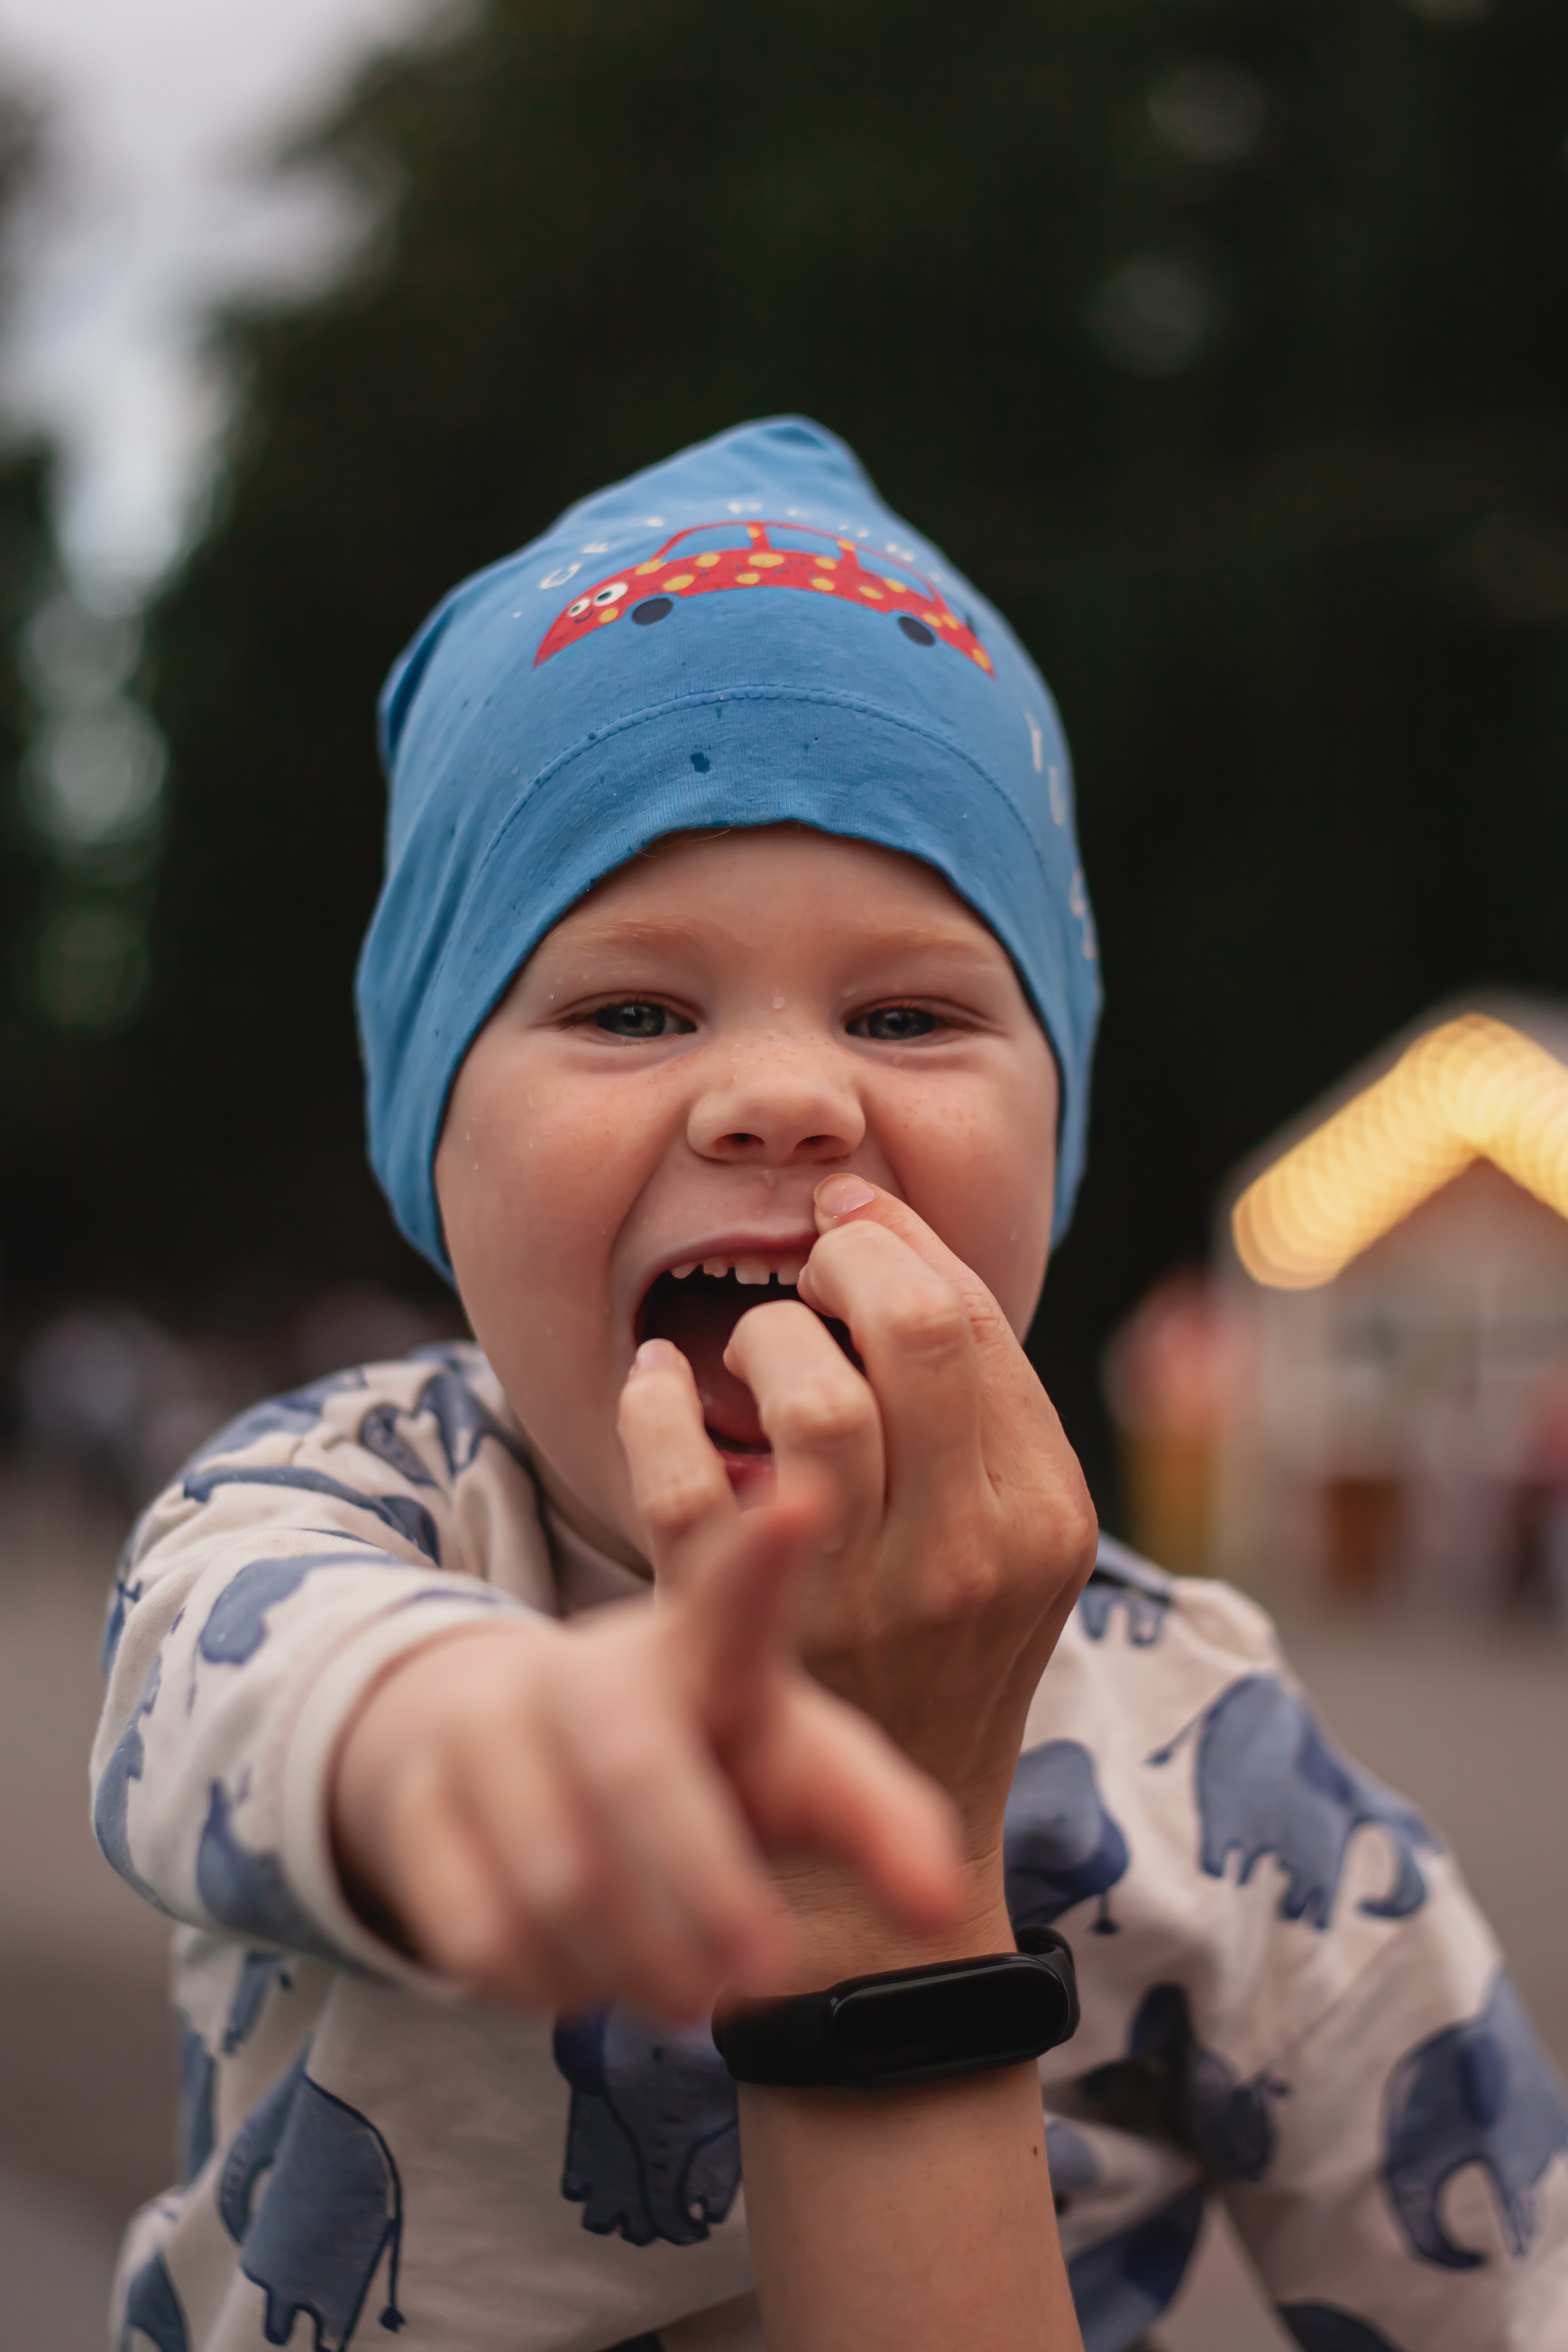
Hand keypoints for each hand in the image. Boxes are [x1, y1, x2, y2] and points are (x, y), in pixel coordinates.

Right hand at [330, 1469, 965, 2019]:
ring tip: (685, 1995)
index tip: (807, 1499)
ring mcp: (489, 1729)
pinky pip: (478, 1930)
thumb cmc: (700, 1762)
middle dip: (707, 1888)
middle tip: (766, 1973)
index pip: (736, 1594)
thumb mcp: (795, 1773)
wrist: (516, 1754)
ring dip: (634, 1966)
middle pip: (639, 1769)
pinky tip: (585, 1981)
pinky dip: (547, 1986)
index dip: (768, 1554)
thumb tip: (944, 1909)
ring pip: (557, 1878)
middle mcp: (590, 1670)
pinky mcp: (418, 1802)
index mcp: (703, 1649)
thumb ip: (879, 1825)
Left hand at [619, 1177, 1097, 1902]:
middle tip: (810, 1258)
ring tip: (750, 1343)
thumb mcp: (1003, 1542)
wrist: (880, 1862)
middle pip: (914, 1336)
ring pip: (813, 1401)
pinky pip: (687, 1484)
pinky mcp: (753, 1638)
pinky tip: (649, 1380)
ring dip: (764, 1335)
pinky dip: (652, 1408)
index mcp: (1043, 1516)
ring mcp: (863, 1600)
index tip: (851, 1215)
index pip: (975, 1323)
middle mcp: (970, 1554)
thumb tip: (886, 1231)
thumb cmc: (936, 1658)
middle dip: (849, 1261)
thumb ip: (973, 1410)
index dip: (901, 1241)